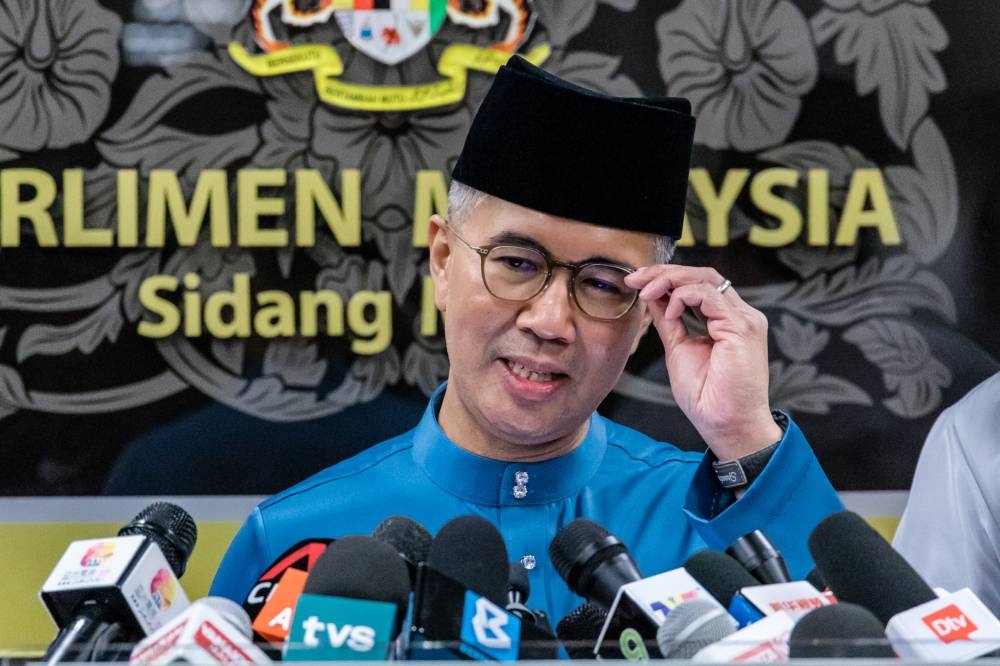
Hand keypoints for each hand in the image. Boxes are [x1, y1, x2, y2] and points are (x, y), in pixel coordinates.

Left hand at [624, 265, 782, 460]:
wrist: (726, 425)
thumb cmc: (707, 398)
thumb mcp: (679, 349)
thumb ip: (670, 322)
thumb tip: (653, 298)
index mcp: (728, 320)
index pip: (699, 284)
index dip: (666, 279)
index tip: (636, 283)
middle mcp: (740, 315)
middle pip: (703, 275)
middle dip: (665, 272)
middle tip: (635, 279)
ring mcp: (744, 319)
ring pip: (706, 278)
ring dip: (669, 280)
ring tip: (645, 292)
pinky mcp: (742, 327)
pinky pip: (709, 295)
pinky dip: (683, 298)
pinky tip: (668, 313)